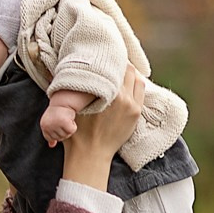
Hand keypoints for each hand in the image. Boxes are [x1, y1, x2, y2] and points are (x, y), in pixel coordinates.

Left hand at [39, 102, 76, 146]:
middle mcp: (48, 125)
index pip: (51, 138)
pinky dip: (73, 126)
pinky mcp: (65, 122)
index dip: (56, 134)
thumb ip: (50, 135)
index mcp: (43, 126)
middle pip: (59, 138)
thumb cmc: (56, 113)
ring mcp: (56, 124)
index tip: (58, 125)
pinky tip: (70, 119)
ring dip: (68, 128)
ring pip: (66, 135)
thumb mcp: (51, 123)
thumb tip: (51, 146)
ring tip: (66, 119)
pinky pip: (72, 130)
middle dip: (63, 131)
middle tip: (63, 121)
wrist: (63, 101)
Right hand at [58, 66, 144, 191]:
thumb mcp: (72, 107)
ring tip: (121, 73)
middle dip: (121, 65)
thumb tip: (77, 70)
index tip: (105, 57)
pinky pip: (141, 92)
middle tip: (113, 63)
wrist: (89, 155)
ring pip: (137, 79)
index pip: (114, 66)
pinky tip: (128, 85)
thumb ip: (78, 88)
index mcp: (105, 92)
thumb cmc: (77, 133)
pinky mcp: (136, 113)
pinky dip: (135, 85)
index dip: (110, 59)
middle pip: (128, 69)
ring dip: (130, 74)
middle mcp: (122, 97)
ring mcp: (132, 106)